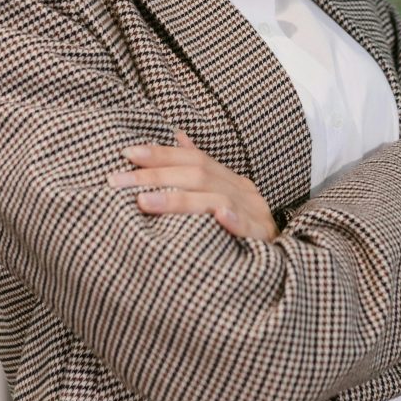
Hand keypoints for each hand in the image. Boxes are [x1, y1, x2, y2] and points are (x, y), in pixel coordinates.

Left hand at [108, 128, 279, 240]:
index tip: (127, 153)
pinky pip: (247, 228)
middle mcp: (242, 191)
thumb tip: (177, 136)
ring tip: (144, 202)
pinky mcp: (262, 238)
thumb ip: (200, 170)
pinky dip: (232, 221)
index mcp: (230, 180)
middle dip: (155, 176)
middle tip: (118, 181)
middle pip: (197, 175)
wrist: (281, 264)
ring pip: (215, 199)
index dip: (161, 154)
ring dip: (178, 200)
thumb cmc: (243, 230)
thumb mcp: (221, 197)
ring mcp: (254, 213)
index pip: (193, 159)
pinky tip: (216, 218)